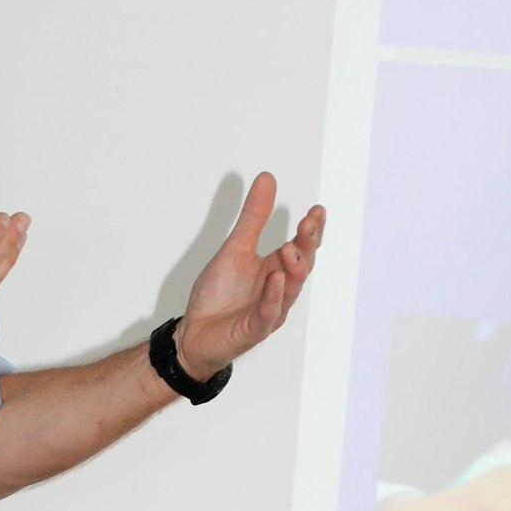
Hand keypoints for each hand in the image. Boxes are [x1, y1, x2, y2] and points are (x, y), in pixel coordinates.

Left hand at [172, 172, 323, 378]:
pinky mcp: (254, 329)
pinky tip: (276, 279)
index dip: (312, 230)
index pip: (302, 247)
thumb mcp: (235, 248)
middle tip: (308, 224)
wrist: (193, 332)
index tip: (317, 210)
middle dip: (307, 245)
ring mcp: (269, 310)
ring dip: (293, 268)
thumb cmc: (218, 294)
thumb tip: (268, 179)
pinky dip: (273, 296)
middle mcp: (279, 289)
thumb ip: (254, 217)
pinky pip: (268, 313)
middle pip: (302, 266)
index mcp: (276, 269)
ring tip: (290, 247)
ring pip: (290, 290)